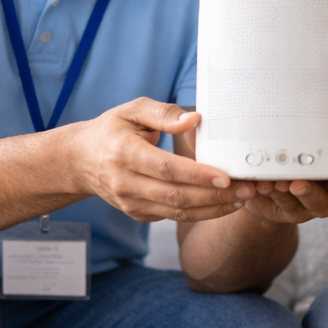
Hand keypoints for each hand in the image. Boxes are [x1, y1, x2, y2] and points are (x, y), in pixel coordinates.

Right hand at [70, 98, 253, 221]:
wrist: (79, 160)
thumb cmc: (112, 130)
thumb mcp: (132, 110)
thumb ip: (163, 113)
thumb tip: (194, 120)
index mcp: (124, 153)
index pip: (166, 168)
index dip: (198, 174)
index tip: (226, 176)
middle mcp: (126, 183)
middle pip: (176, 195)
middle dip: (216, 196)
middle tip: (248, 189)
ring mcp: (130, 202)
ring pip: (177, 212)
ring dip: (214, 208)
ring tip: (243, 198)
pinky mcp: (137, 213)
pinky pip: (173, 217)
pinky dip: (201, 212)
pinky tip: (223, 203)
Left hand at [235, 129, 327, 224]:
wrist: (278, 174)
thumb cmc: (310, 157)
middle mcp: (320, 201)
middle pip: (320, 203)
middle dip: (310, 194)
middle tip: (299, 184)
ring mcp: (297, 208)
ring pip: (291, 204)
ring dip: (282, 195)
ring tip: (273, 183)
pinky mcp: (274, 211)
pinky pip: (267, 205)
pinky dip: (261, 195)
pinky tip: (255, 185)